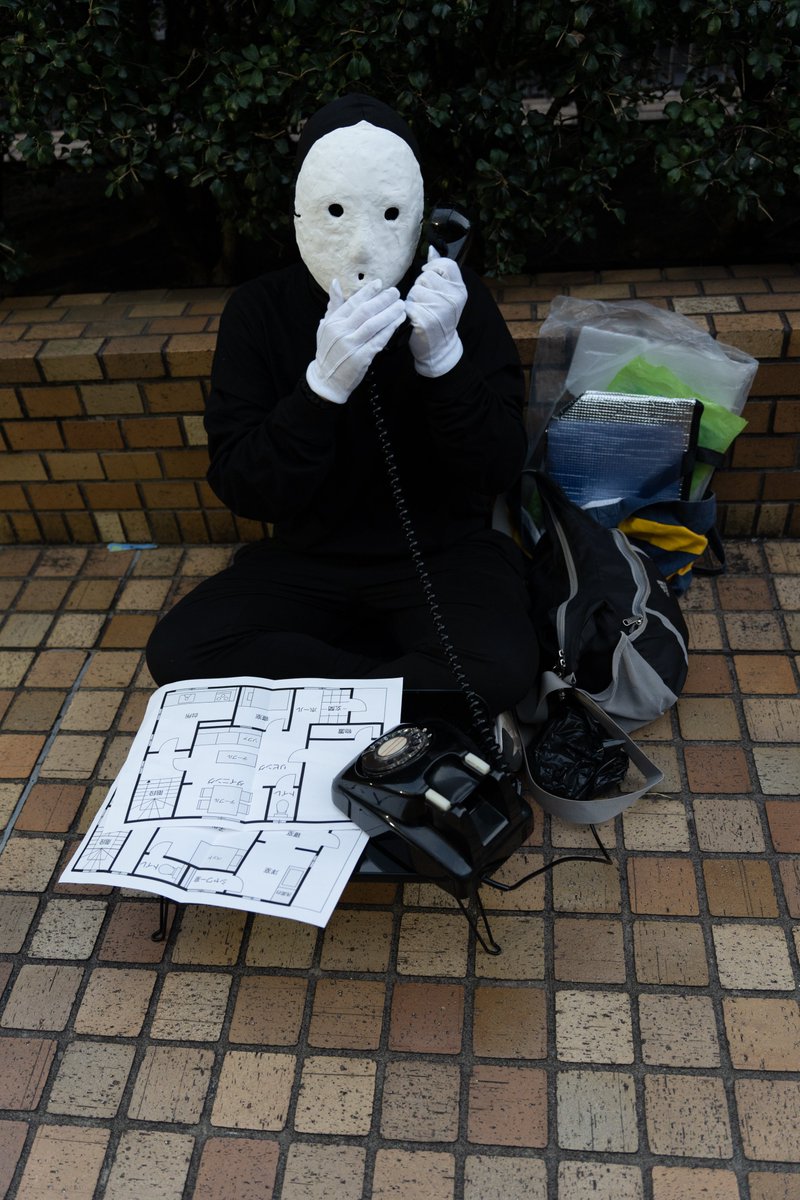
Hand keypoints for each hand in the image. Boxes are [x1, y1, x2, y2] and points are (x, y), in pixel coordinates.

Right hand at [306, 278, 406, 403]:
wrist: (327, 380)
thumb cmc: (328, 352)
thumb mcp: (326, 327)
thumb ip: (334, 306)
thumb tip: (336, 283)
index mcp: (333, 322)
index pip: (353, 303)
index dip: (367, 292)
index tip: (380, 284)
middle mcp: (341, 332)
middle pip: (366, 311)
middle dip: (383, 300)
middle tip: (395, 292)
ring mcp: (351, 345)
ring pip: (374, 324)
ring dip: (390, 313)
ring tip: (401, 305)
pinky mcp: (361, 358)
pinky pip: (378, 341)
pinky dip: (389, 330)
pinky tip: (398, 322)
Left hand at [405, 246, 467, 377]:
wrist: (439, 348)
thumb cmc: (441, 319)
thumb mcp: (447, 294)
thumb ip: (440, 271)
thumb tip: (431, 248)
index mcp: (460, 290)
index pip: (445, 264)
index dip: (433, 267)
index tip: (428, 276)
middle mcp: (452, 298)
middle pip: (426, 276)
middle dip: (421, 286)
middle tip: (426, 302)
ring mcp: (439, 310)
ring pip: (414, 290)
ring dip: (413, 299)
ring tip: (420, 310)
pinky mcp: (424, 320)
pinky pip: (408, 305)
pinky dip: (407, 311)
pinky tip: (414, 319)